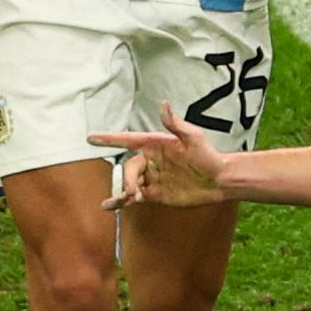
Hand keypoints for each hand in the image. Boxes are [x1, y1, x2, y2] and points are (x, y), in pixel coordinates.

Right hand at [94, 124, 238, 209]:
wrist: (219, 181)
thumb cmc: (208, 155)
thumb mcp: (193, 138)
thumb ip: (176, 124)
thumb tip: (163, 104)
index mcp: (155, 144)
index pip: (128, 140)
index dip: (109, 139)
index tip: (91, 138)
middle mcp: (150, 160)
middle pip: (128, 168)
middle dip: (127, 179)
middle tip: (133, 191)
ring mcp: (151, 178)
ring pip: (129, 183)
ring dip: (124, 190)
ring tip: (125, 199)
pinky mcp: (155, 194)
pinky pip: (134, 197)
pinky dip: (121, 201)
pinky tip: (109, 205)